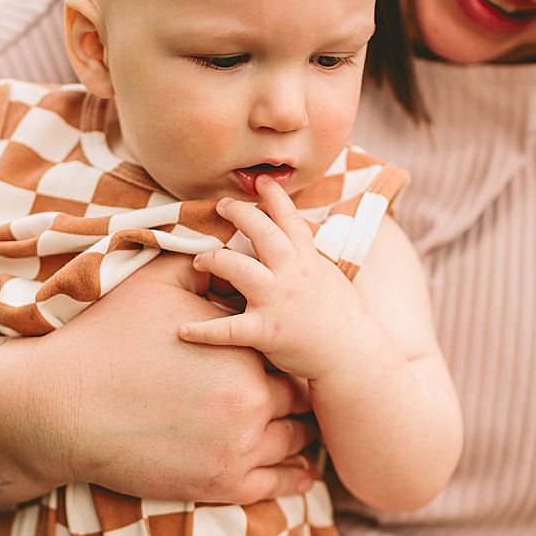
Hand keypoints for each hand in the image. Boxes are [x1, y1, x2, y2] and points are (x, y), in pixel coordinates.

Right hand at [35, 252, 318, 503]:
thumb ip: (201, 266)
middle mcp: (251, 403)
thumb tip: (227, 252)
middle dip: (292, 395)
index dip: (281, 354)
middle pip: (298, 401)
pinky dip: (295, 478)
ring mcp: (238, 450)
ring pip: (294, 443)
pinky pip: (277, 485)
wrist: (63, 406)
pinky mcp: (220, 485)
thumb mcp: (156, 284)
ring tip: (302, 431)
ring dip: (298, 436)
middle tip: (292, 394)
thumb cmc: (107, 339)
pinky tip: (304, 473)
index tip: (275, 355)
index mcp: (243, 351)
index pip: (287, 353)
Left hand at [179, 175, 371, 381]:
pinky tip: (182, 330)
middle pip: (262, 232)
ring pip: (238, 269)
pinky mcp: (267, 331)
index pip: (290, 219)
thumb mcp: (328, 278)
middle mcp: (292, 274)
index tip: (261, 180)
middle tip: (221, 206)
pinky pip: (228, 329)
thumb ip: (305, 259)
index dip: (275, 196)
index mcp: (307, 260)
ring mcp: (277, 301)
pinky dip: (203, 331)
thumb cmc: (340, 318)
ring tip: (198, 259)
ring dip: (213, 259)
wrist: (352, 354)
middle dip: (239, 214)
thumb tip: (291, 241)